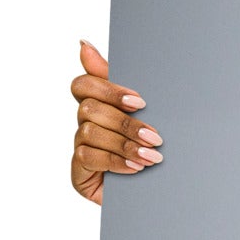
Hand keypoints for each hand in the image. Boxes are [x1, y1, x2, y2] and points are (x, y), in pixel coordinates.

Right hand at [70, 40, 160, 205]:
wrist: (160, 195)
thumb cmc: (151, 149)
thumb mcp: (146, 115)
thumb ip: (120, 83)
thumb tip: (83, 44)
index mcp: (98, 105)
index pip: (84, 85)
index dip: (108, 89)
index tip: (139, 102)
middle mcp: (85, 124)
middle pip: (89, 109)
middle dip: (125, 123)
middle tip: (155, 136)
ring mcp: (80, 147)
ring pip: (90, 132)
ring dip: (124, 144)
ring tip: (152, 157)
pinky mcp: (78, 171)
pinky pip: (88, 157)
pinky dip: (115, 161)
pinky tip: (136, 168)